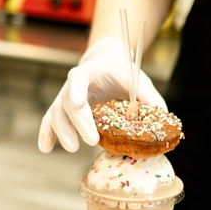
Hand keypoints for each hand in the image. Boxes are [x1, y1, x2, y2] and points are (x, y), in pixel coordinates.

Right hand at [38, 37, 166, 152]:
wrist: (107, 61)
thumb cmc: (123, 72)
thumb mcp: (139, 80)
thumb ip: (150, 99)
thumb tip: (164, 121)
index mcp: (91, 72)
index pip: (78, 78)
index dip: (76, 90)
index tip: (79, 103)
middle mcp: (73, 85)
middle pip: (67, 102)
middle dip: (78, 122)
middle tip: (91, 140)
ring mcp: (66, 97)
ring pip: (56, 113)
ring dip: (61, 131)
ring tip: (73, 148)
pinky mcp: (64, 109)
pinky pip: (50, 121)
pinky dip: (46, 133)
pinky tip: (45, 148)